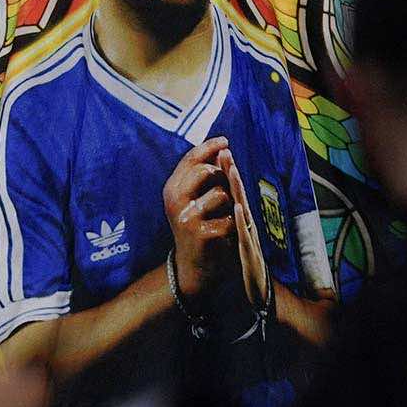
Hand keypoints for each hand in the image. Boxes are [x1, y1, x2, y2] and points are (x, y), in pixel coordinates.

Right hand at [163, 136, 234, 302]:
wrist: (192, 266)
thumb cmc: (198, 226)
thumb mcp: (194, 198)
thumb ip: (204, 175)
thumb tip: (222, 148)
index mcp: (172, 189)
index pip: (190, 160)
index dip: (208, 147)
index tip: (225, 141)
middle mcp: (174, 201)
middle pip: (204, 172)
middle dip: (222, 176)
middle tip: (227, 188)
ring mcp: (186, 218)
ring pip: (221, 195)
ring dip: (230, 205)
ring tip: (224, 216)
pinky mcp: (201, 234)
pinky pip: (230, 218)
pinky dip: (234, 224)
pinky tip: (227, 233)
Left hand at [220, 149, 268, 309]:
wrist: (261, 295)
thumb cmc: (247, 265)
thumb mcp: (237, 237)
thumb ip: (234, 218)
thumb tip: (228, 198)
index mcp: (241, 220)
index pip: (232, 190)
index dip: (227, 170)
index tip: (220, 148)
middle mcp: (247, 225)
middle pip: (239, 193)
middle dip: (231, 172)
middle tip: (225, 150)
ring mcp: (250, 237)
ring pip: (243, 209)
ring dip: (237, 190)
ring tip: (230, 171)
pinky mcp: (249, 254)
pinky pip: (244, 235)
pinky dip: (241, 221)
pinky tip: (236, 210)